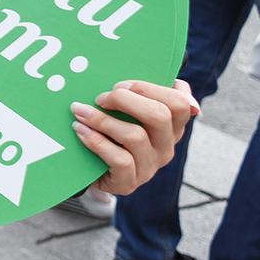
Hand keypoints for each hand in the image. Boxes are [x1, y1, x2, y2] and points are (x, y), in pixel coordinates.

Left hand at [71, 78, 196, 195]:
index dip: (149, 88)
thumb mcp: (126, 110)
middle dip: (125, 99)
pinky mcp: (129, 182)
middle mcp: (165, 146)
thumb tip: (165, 77)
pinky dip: (96, 141)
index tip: (120, 84)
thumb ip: (140, 91)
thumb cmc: (111, 131)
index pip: (180, 103)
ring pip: (135, 136)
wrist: (90, 170)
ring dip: (102, 120)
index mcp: (171, 125)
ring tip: (79, 111)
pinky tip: (80, 131)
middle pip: (159, 115)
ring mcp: (149, 166)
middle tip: (100, 97)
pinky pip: (119, 160)